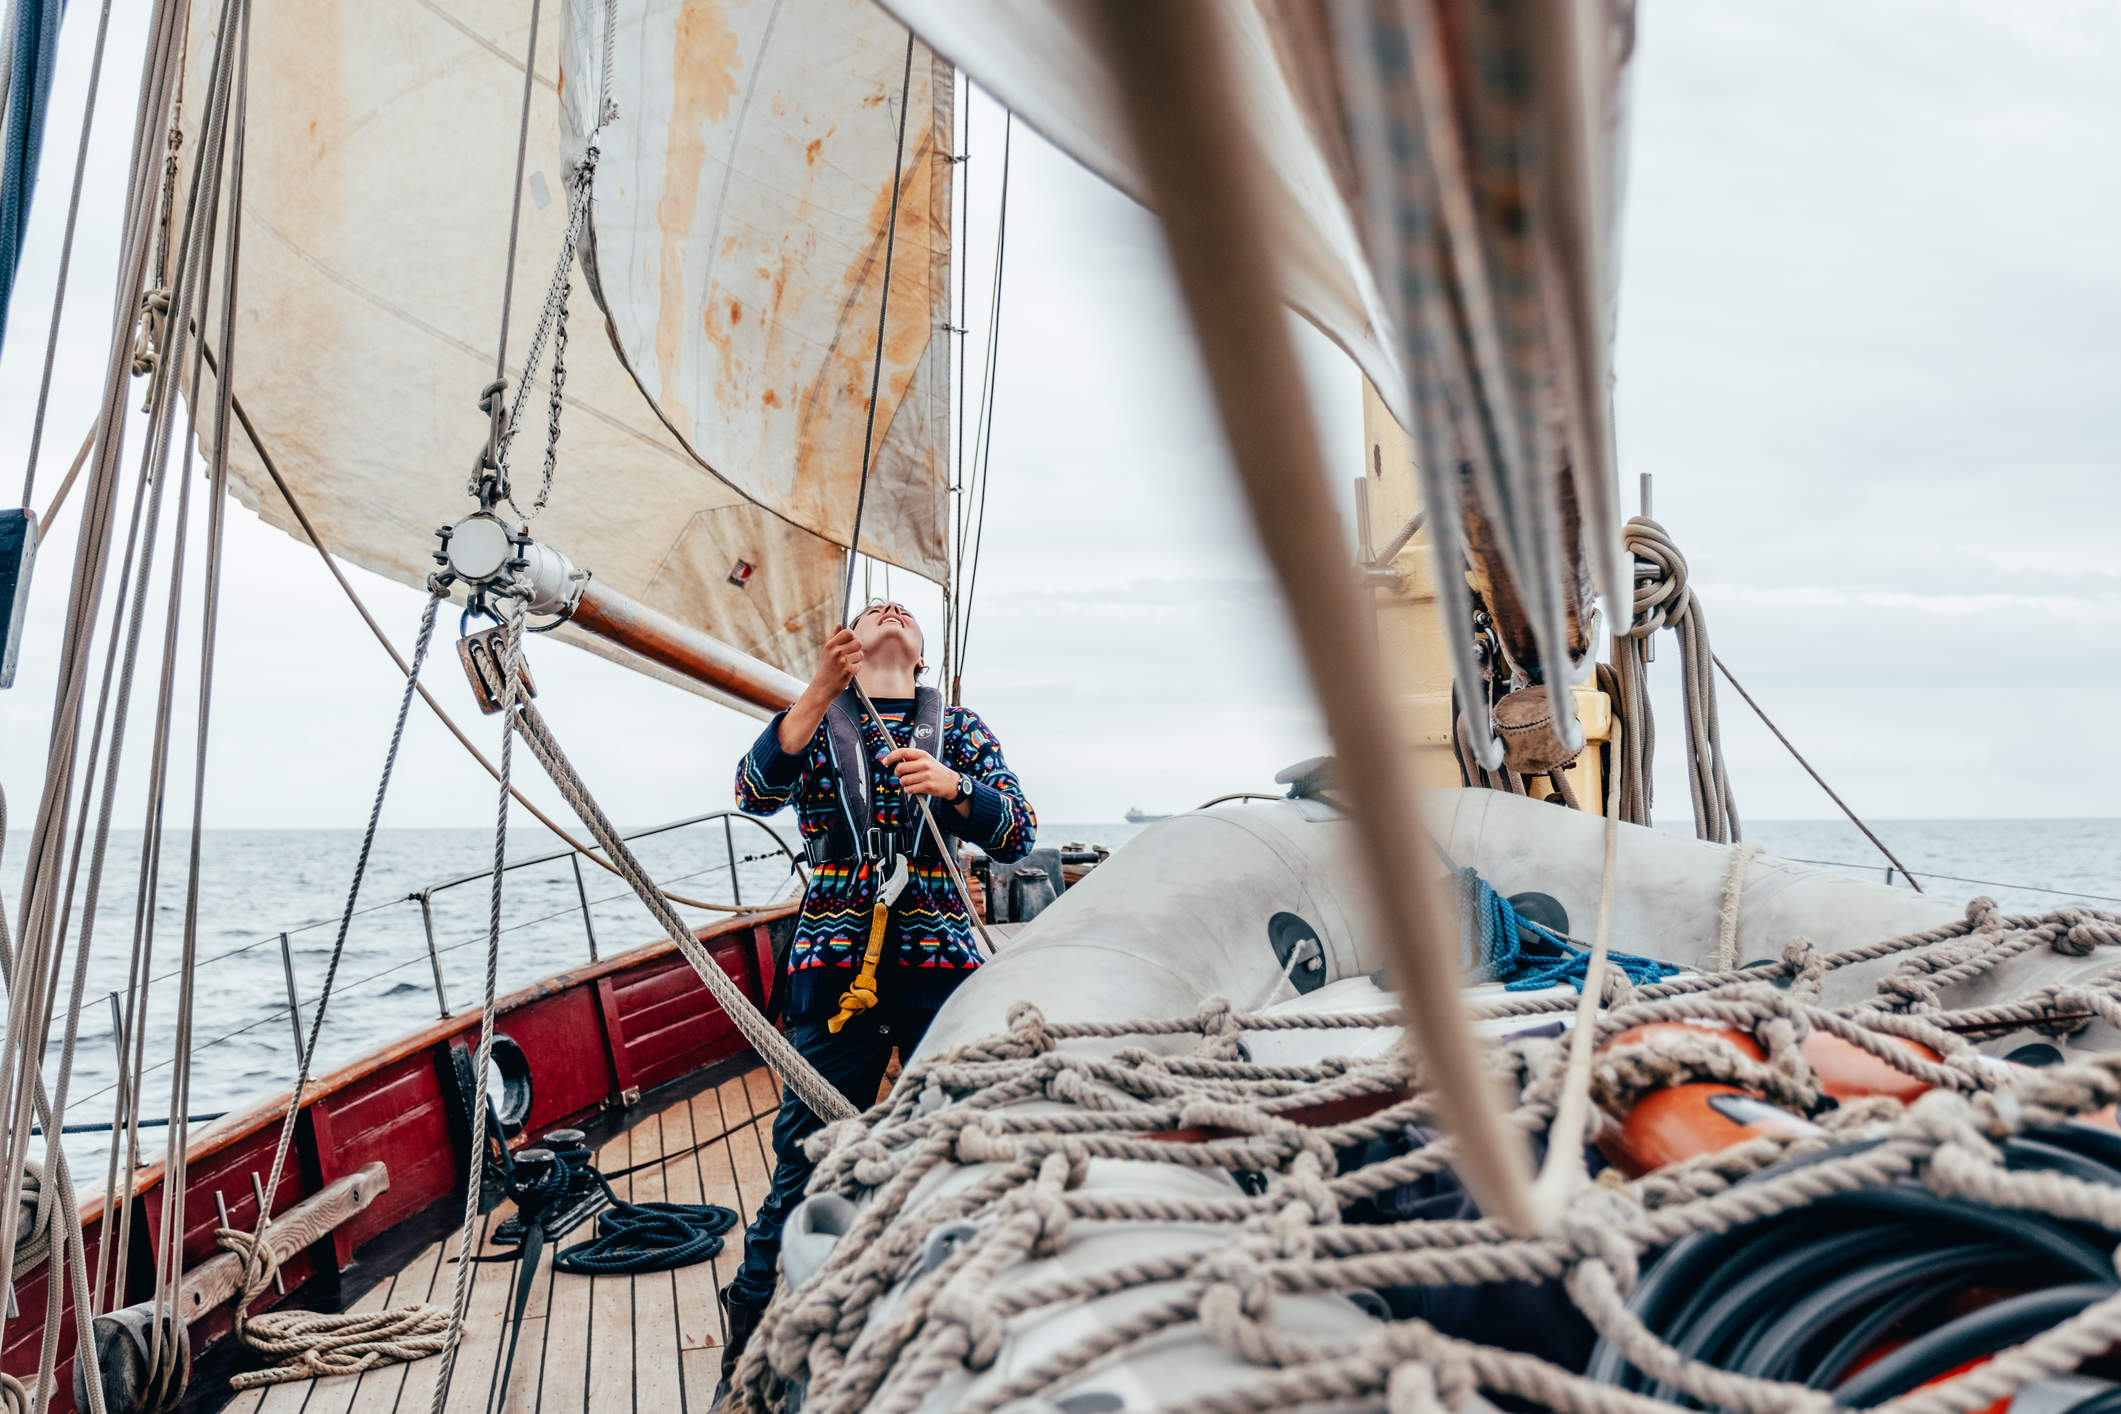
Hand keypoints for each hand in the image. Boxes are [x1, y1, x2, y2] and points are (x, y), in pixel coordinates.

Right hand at [779, 627, 863, 753]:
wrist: (821, 688)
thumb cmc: (825, 669)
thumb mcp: (826, 651)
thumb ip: (834, 637)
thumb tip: (840, 624)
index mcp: (830, 645)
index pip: (848, 632)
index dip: (852, 637)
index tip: (850, 642)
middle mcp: (836, 652)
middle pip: (858, 642)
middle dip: (856, 649)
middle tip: (850, 656)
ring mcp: (842, 661)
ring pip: (860, 654)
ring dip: (857, 660)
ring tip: (847, 665)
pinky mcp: (848, 671)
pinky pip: (860, 665)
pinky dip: (856, 669)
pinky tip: (847, 672)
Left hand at [883, 747, 959, 800]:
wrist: (951, 783)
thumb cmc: (935, 771)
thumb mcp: (926, 760)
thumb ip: (911, 759)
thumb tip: (892, 759)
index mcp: (922, 754)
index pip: (902, 752)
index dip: (890, 757)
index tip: (884, 762)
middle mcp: (924, 763)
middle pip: (900, 768)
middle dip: (897, 774)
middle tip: (902, 775)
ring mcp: (926, 775)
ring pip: (903, 780)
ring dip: (904, 784)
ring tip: (912, 783)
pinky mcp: (927, 786)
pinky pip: (909, 789)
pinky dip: (909, 790)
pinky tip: (915, 788)